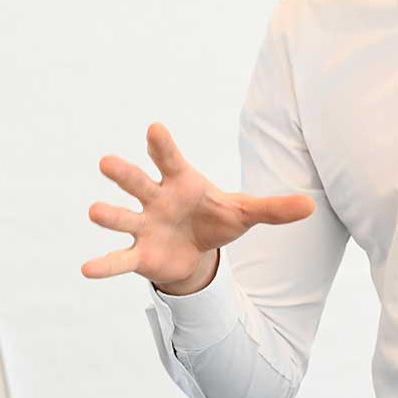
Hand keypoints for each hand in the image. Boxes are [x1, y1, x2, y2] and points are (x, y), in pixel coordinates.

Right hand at [81, 123, 314, 294]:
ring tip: (94, 212)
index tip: (154, 128)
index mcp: (180, 181)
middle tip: (107, 162)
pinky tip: (86, 270)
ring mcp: (143, 225)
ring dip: (109, 215)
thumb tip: (312, 206)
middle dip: (124, 173)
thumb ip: (274, 209)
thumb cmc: (216, 220)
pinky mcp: (140, 254)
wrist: (197, 251)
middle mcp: (156, 198)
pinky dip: (104, 264)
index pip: (170, 158)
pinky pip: (120, 258)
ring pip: (122, 217)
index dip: (162, 144)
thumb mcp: (245, 214)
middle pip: (137, 182)